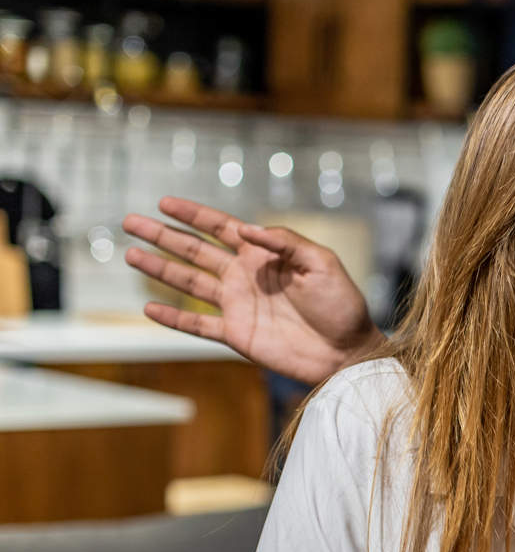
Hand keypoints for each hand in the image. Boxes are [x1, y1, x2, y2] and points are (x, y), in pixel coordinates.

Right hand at [123, 197, 384, 383]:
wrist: (347, 350)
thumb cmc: (342, 304)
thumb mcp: (321, 263)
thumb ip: (285, 242)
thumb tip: (246, 229)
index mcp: (264, 254)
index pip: (221, 227)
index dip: (192, 214)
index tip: (164, 202)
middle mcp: (245, 276)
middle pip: (195, 250)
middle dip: (163, 235)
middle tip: (130, 221)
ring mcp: (238, 305)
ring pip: (189, 283)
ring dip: (160, 269)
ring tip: (130, 255)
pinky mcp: (237, 334)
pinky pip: (198, 325)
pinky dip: (174, 318)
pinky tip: (149, 308)